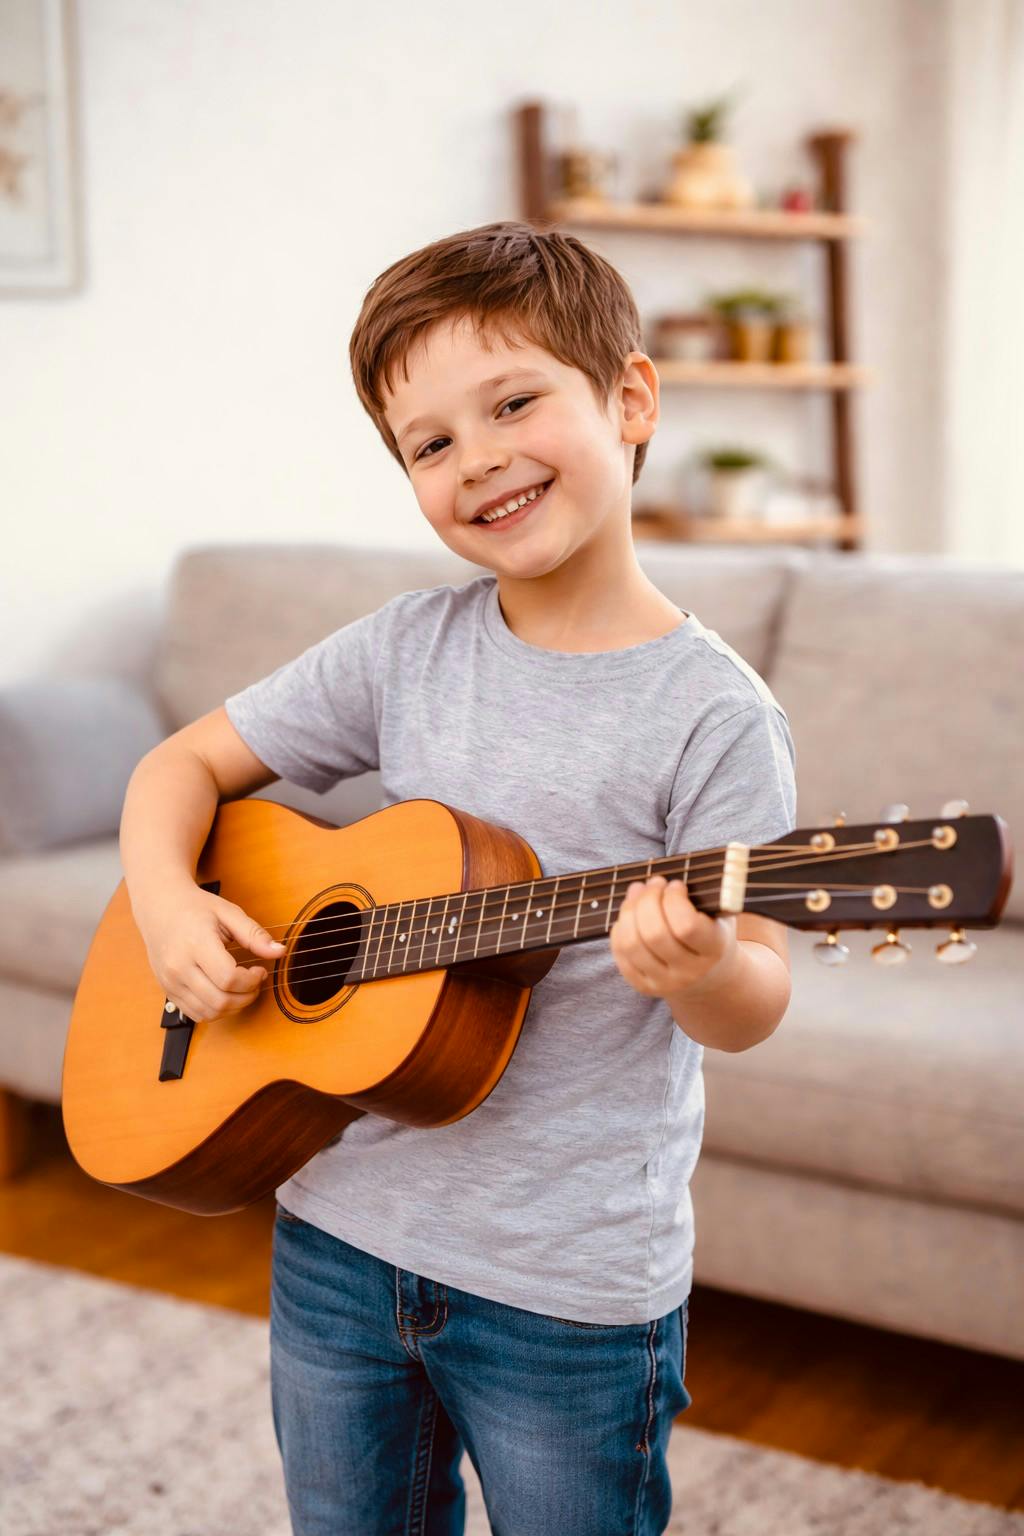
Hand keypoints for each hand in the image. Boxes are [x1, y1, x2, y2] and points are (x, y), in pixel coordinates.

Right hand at [131, 884, 285, 1023]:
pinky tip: (225, 993)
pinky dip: (216, 1010)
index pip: (228, 978)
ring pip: (209, 1013)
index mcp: (195, 944)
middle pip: (219, 1000)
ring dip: (233, 1007)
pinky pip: (195, 1014)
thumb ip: (254, 934)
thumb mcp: (228, 913)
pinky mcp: (167, 991)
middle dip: (246, 997)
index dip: (251, 981)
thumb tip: (280, 951)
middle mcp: (178, 967)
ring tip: (242, 988)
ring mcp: (170, 982)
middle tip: (255, 982)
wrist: (159, 907)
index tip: (260, 970)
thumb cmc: (195, 908)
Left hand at [609, 874, 738, 1001]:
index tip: (676, 884)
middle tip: (653, 883)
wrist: (709, 975)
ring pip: (632, 945)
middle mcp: (690, 972)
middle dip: (648, 900)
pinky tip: (630, 915)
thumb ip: (703, 893)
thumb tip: (661, 879)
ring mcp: (665, 983)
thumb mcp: (719, 912)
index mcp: (713, 950)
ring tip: (638, 892)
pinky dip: (620, 929)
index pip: (686, 926)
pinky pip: (621, 955)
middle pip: (654, 934)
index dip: (673, 899)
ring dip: (629, 911)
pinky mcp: (644, 986)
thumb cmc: (712, 930)